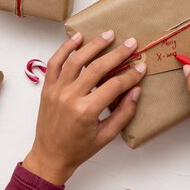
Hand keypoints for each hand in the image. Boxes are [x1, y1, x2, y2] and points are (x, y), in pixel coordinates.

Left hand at [23, 30, 145, 185]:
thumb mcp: (106, 136)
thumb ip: (123, 113)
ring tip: (108, 34)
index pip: (114, 86)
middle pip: (97, 68)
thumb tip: (136, 91)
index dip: (130, 75)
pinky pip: (54, 62)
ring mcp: (56, 90)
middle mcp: (70, 97)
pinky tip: (78, 37)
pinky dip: (65, 48)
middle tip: (131, 43)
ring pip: (76, 60)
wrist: (50, 155)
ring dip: (93, 45)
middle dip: (117, 54)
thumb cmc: (78, 148)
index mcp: (86, 111)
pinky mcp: (47, 87)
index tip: (142, 67)